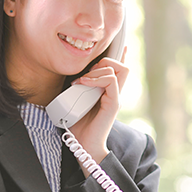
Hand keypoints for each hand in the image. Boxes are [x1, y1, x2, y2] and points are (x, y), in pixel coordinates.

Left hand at [69, 49, 128, 175]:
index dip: (120, 55)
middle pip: (120, 65)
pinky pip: (111, 81)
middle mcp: (114, 92)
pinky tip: (84, 83)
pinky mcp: (113, 103)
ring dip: (98, 70)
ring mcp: (115, 97)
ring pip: (118, 69)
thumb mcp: (75, 101)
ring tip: (83, 80)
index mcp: (108, 91)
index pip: (119, 69)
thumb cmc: (79, 125)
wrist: (84, 145)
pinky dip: (96, 78)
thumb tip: (70, 77)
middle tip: (85, 74)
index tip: (121, 46)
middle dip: (103, 61)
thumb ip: (78, 89)